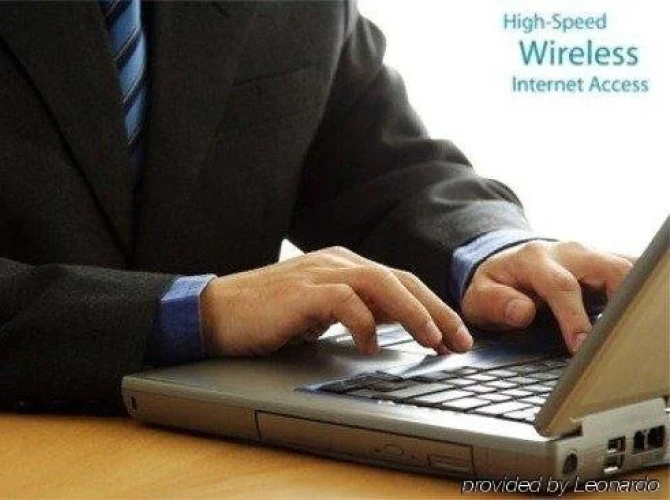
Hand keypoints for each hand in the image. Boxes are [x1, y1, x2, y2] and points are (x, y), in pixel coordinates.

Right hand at [200, 247, 471, 356]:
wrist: (217, 312)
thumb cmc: (268, 316)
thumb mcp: (322, 313)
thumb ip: (358, 312)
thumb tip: (400, 326)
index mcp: (344, 266)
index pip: (400, 281)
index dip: (432, 307)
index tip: (455, 336)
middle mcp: (337, 263)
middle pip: (400, 279)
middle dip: (436, 310)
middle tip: (459, 341)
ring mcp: (319, 274)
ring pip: (381, 283)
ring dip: (413, 313)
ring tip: (432, 341)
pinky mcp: (303, 291)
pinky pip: (345, 301)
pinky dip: (364, 323)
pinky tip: (370, 345)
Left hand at [461, 241, 633, 352]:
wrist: (503, 263)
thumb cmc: (494, 285)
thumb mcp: (480, 296)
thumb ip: (497, 304)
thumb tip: (522, 313)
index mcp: (534, 259)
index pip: (562, 286)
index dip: (574, 317)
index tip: (581, 345)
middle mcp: (567, 252)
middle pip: (607, 268)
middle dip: (618, 300)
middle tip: (618, 336)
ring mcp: (589, 254)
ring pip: (626, 266)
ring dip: (633, 294)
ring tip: (630, 327)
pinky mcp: (603, 261)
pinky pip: (630, 269)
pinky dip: (636, 289)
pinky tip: (634, 312)